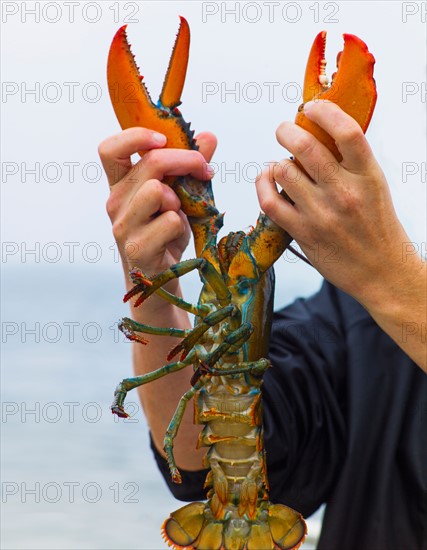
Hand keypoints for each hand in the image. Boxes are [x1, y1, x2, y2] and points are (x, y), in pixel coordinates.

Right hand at [98, 128, 216, 296]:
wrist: (160, 279)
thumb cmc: (167, 233)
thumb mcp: (179, 196)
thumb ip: (189, 167)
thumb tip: (209, 136)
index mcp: (120, 185)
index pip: (110, 149)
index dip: (136, 137)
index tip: (163, 140)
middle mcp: (115, 202)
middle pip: (151, 163)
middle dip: (187, 161)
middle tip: (205, 172)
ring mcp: (123, 226)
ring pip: (157, 191)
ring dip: (179, 200)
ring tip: (179, 213)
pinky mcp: (136, 248)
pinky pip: (170, 222)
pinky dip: (182, 226)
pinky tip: (176, 236)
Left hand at [256, 100, 410, 306]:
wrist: (382, 272)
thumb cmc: (377, 226)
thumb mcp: (374, 187)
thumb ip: (351, 163)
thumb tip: (320, 133)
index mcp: (368, 175)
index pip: (346, 131)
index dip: (325, 112)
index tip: (312, 107)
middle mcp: (344, 192)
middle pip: (306, 147)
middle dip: (287, 131)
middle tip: (284, 130)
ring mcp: (321, 214)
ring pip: (283, 171)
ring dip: (277, 163)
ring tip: (280, 166)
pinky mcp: (303, 233)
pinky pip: (270, 201)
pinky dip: (263, 184)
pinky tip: (266, 179)